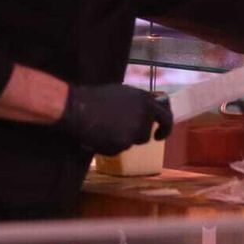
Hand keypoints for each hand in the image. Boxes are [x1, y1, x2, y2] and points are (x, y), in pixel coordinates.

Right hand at [55, 83, 171, 155]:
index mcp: (144, 99)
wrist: (77, 107)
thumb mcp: (121, 93)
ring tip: (103, 129)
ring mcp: (136, 128)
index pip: (166, 113)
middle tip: (147, 139)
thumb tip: (146, 110)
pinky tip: (96, 137)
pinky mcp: (125, 142)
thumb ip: (137, 102)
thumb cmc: (93, 98)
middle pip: (149, 132)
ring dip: (122, 139)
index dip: (166, 125)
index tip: (161, 132)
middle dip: (150, 135)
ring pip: (133, 141)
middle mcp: (145, 113)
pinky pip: (118, 150)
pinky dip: (108, 147)